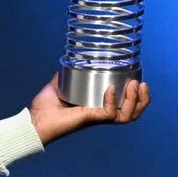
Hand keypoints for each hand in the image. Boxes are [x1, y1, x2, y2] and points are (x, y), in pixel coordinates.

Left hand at [28, 73, 149, 142]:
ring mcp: (97, 118)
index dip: (138, 96)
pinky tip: (111, 90)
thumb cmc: (45, 107)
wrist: (35, 119)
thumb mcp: (61, 82)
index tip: (139, 80)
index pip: (126, 106)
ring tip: (134, 86)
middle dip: (143, 100)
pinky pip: (109, 114)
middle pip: (132, 114)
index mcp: (98, 107)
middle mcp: (101, 115)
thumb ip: (68, 71)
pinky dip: (113, 101)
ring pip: (126, 116)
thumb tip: (71, 57)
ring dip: (135, 101)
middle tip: (140, 84)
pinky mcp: (90, 119)